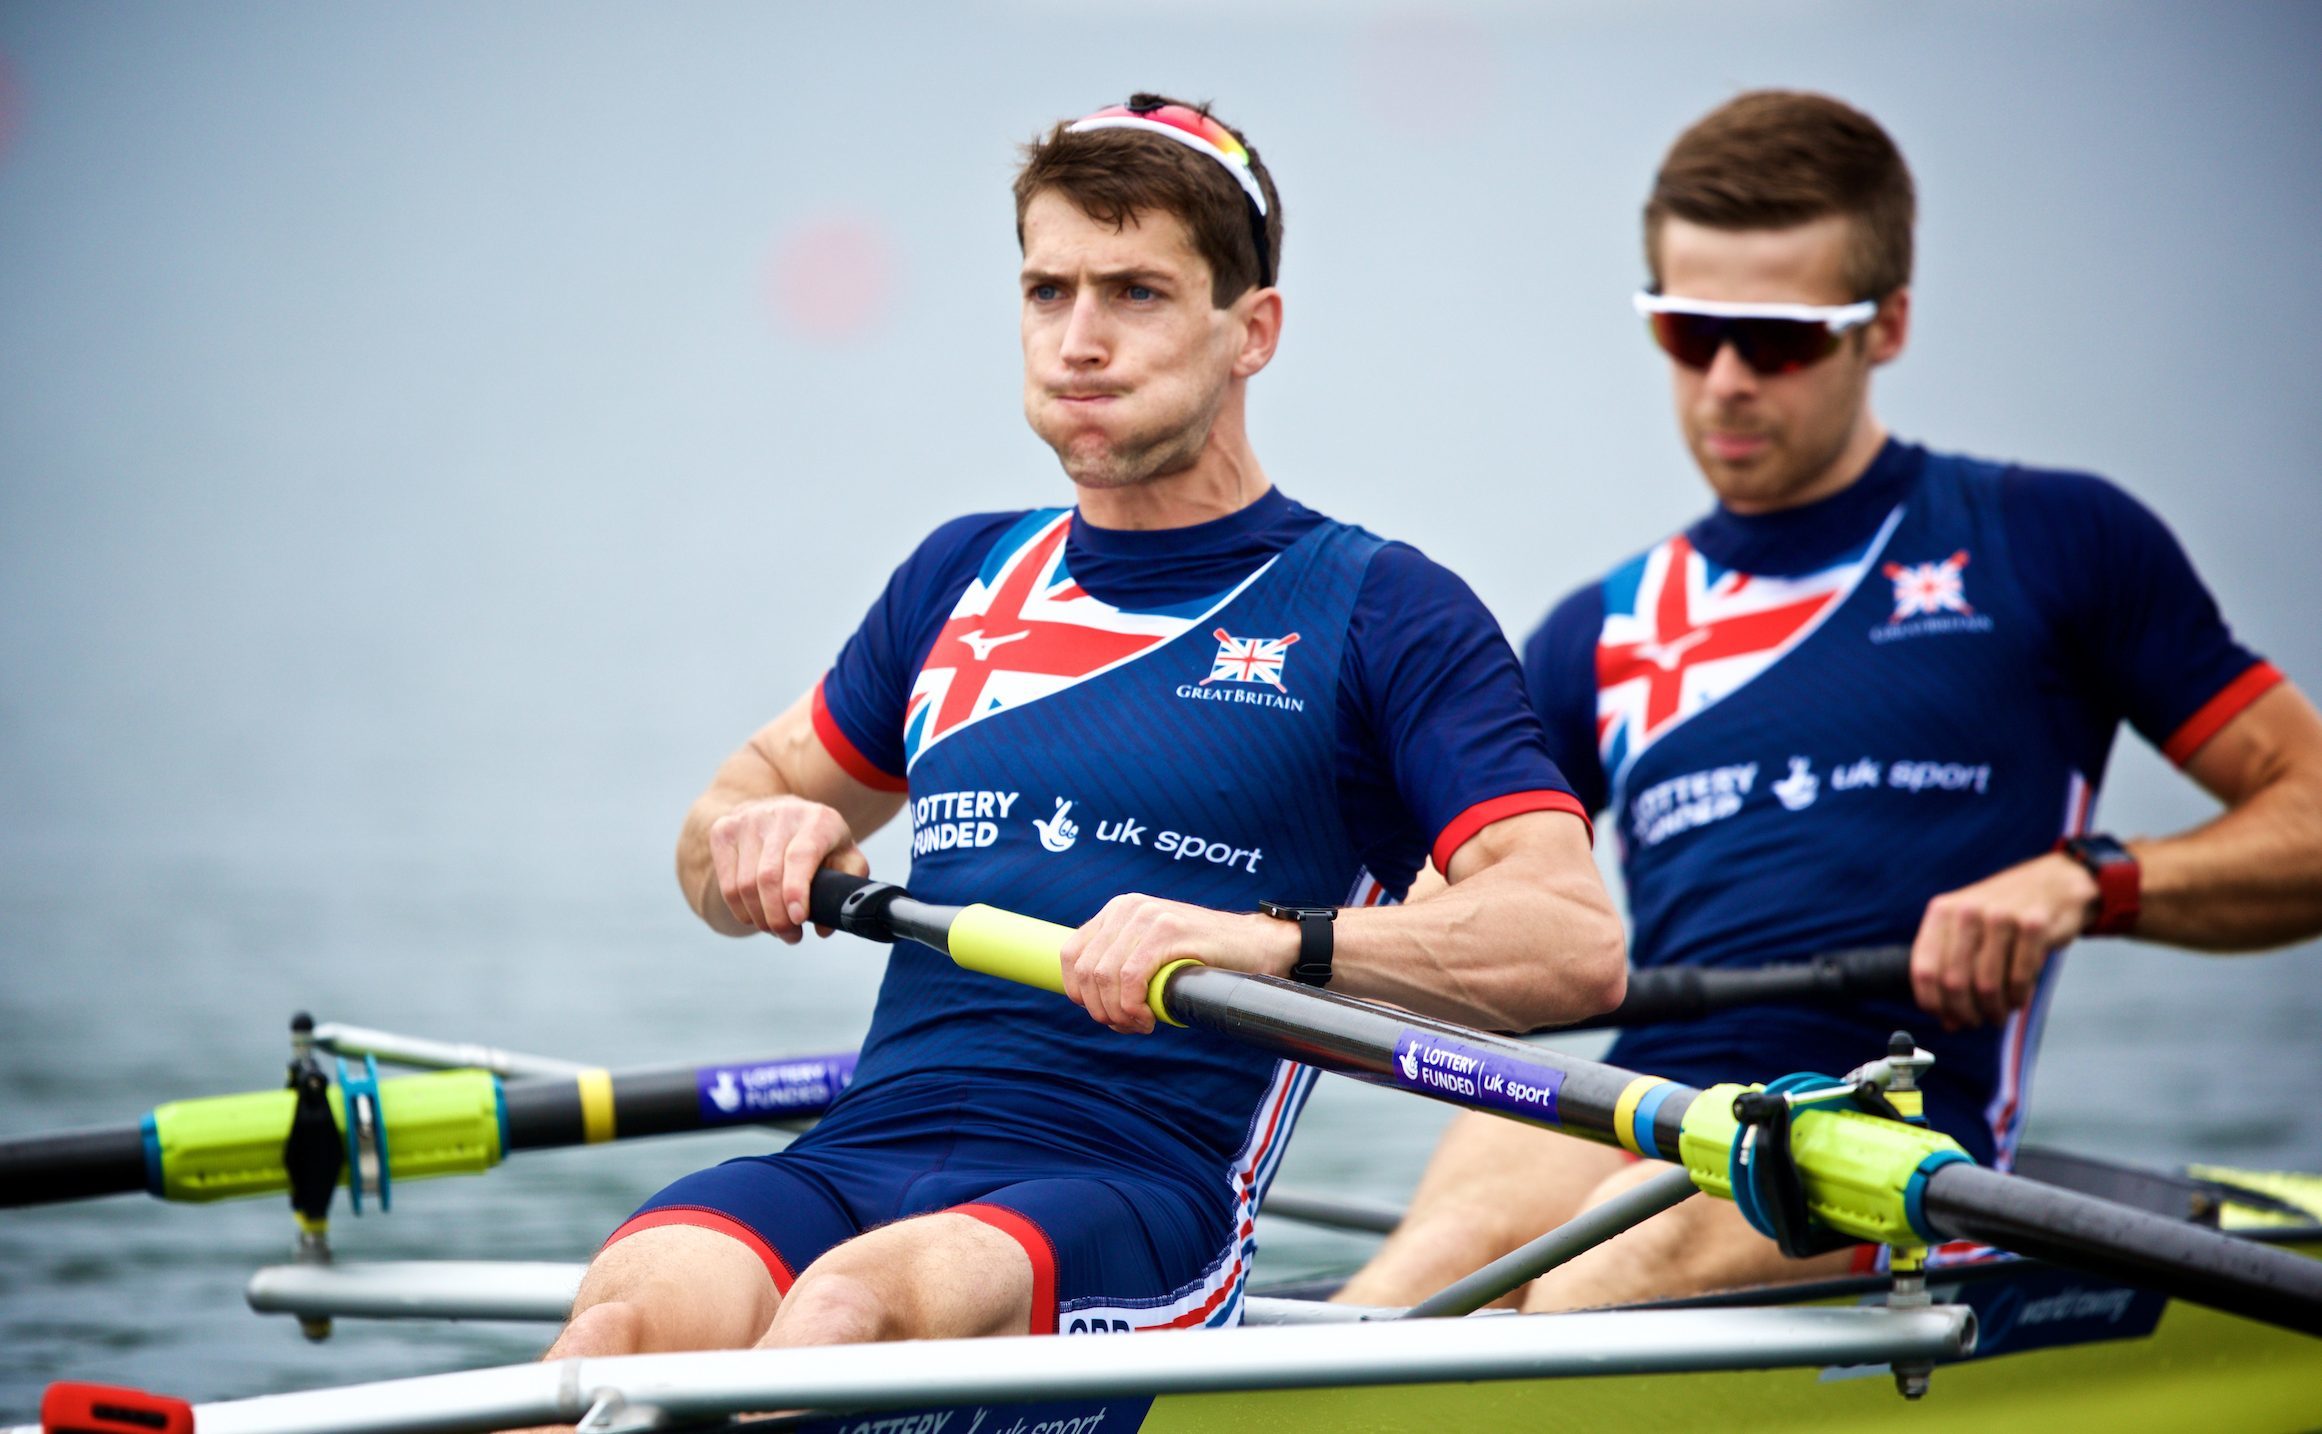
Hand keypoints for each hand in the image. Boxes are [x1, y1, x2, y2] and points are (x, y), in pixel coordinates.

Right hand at [706, 796, 867, 943]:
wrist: (782, 809)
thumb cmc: (819, 841)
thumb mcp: (846, 856)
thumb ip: (847, 888)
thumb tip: (824, 928)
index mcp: (818, 820)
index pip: (800, 856)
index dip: (796, 891)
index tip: (798, 919)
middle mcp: (781, 814)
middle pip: (768, 876)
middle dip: (778, 917)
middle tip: (791, 936)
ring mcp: (748, 820)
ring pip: (745, 885)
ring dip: (760, 918)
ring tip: (775, 929)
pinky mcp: (723, 831)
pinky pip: (727, 885)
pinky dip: (741, 910)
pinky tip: (755, 916)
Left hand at [1059, 896, 1297, 1034]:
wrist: (1257, 945)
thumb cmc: (1205, 959)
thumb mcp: (1154, 953)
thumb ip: (1123, 963)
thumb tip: (1087, 998)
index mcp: (1118, 911)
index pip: (1072, 955)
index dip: (1079, 993)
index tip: (1103, 1014)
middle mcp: (1127, 907)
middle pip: (1086, 971)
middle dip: (1100, 1009)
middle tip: (1127, 1026)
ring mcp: (1146, 915)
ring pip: (1104, 977)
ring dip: (1117, 1013)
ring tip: (1141, 1024)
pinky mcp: (1166, 930)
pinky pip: (1129, 978)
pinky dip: (1132, 1007)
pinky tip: (1149, 1018)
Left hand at [1909, 853, 2096, 1028]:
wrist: (2053, 883)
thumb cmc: (2002, 915)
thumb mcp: (1967, 932)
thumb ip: (1952, 971)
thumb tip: (1949, 1023)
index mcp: (1942, 911)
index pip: (1923, 970)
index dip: (1933, 1003)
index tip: (1946, 1018)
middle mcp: (1966, 911)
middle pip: (1954, 982)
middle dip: (1966, 1012)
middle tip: (1977, 1022)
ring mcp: (2000, 916)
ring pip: (1987, 985)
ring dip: (1993, 1010)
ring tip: (1998, 1014)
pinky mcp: (2033, 925)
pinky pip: (2019, 979)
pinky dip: (2017, 998)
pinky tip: (2017, 1000)